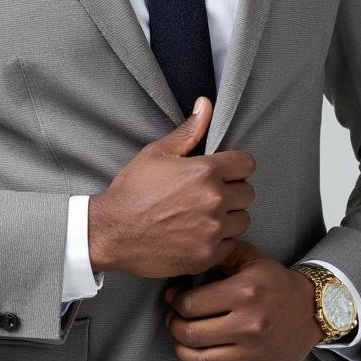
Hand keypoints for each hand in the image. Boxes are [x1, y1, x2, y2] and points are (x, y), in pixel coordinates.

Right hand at [88, 97, 255, 276]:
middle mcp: (214, 200)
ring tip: (203, 215)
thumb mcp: (157, 153)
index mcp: (205, 171)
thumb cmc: (132, 191)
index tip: (224, 173)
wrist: (112, 231)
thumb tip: (206, 105)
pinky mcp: (208, 255)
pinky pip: (231, 244)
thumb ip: (188, 130)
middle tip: (209, 195)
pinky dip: (219, 241)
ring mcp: (213, 230)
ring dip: (229, 218)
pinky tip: (198, 234)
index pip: (247, 164)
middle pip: (248, 194)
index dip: (235, 167)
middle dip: (232, 192)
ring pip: (242, 220)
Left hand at [163, 240, 324, 360]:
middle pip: (191, 334)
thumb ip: (217, 257)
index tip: (175, 301)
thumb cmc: (278, 283)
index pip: (190, 305)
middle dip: (175, 327)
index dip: (175, 303)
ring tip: (183, 343)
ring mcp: (256, 352)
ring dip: (183, 353)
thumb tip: (184, 274)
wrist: (313, 308)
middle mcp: (250, 325)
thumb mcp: (249, 257)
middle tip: (175, 321)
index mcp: (244, 293)